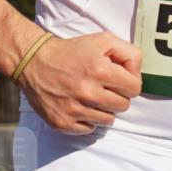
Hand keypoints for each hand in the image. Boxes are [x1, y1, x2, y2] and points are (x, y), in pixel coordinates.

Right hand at [19, 32, 141, 134]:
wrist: (34, 61)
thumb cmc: (71, 51)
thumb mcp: (103, 40)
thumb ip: (129, 53)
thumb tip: (137, 74)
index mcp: (100, 70)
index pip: (134, 89)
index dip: (128, 82)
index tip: (117, 78)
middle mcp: (88, 92)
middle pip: (123, 106)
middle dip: (116, 96)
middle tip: (102, 87)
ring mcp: (74, 110)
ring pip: (107, 120)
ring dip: (102, 109)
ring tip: (89, 96)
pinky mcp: (63, 122)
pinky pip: (89, 129)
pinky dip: (87, 119)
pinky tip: (78, 105)